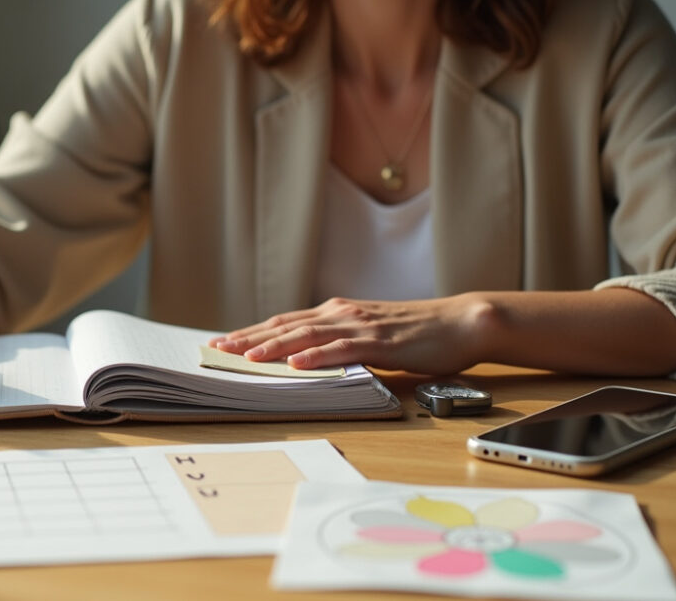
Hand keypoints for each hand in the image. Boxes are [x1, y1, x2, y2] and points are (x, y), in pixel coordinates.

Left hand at [208, 295, 495, 374]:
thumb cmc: (415, 334)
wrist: (459, 323)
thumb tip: (306, 362)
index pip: (284, 322)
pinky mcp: (380, 341)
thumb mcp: (367, 337)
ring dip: (274, 346)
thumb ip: (338, 344)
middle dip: (249, 339)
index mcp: (337, 313)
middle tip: (217, 350)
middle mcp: (342, 314)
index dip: (250, 332)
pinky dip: (318, 356)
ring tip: (246, 357)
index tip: (221, 343)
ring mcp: (360, 326)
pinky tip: (297, 363)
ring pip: (308, 335)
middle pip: (286, 326)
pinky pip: (343, 349)